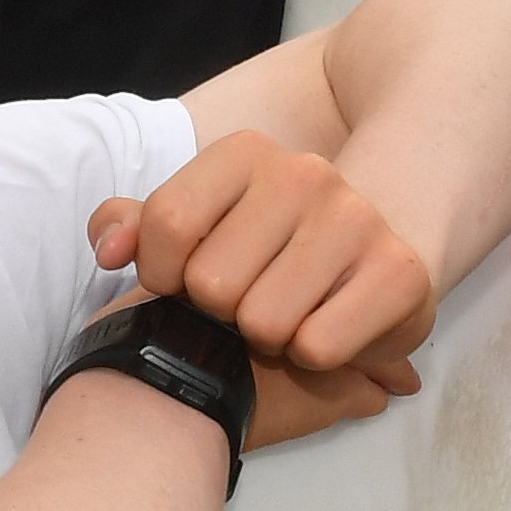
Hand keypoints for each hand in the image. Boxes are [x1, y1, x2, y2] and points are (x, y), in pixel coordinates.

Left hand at [88, 131, 434, 447]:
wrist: (372, 262)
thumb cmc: (264, 253)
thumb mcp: (195, 228)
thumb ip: (136, 228)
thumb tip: (110, 251)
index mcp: (245, 153)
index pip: (166, 223)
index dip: (162, 274)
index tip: (182, 284)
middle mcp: (305, 173)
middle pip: (211, 283)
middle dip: (221, 313)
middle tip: (249, 302)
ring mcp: (357, 219)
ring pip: (263, 322)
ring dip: (268, 339)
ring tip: (288, 317)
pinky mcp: (400, 273)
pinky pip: (317, 347)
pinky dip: (314, 358)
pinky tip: (327, 331)